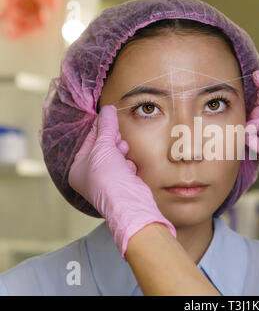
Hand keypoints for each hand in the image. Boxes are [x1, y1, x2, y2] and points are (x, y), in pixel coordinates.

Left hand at [68, 105, 176, 258]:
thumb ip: (106, 127)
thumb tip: (107, 109)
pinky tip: (129, 170)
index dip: (99, 129)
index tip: (108, 117)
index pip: (88, 142)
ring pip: (116, 157)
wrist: (127, 201)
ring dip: (121, 153)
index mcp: (77, 169)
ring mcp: (107, 181)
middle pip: (103, 149)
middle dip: (113, 142)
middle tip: (117, 139)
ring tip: (123, 153)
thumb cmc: (107, 178)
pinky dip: (129, 166)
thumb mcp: (103, 147)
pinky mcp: (122, 184)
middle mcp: (90, 177)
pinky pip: (125, 167)